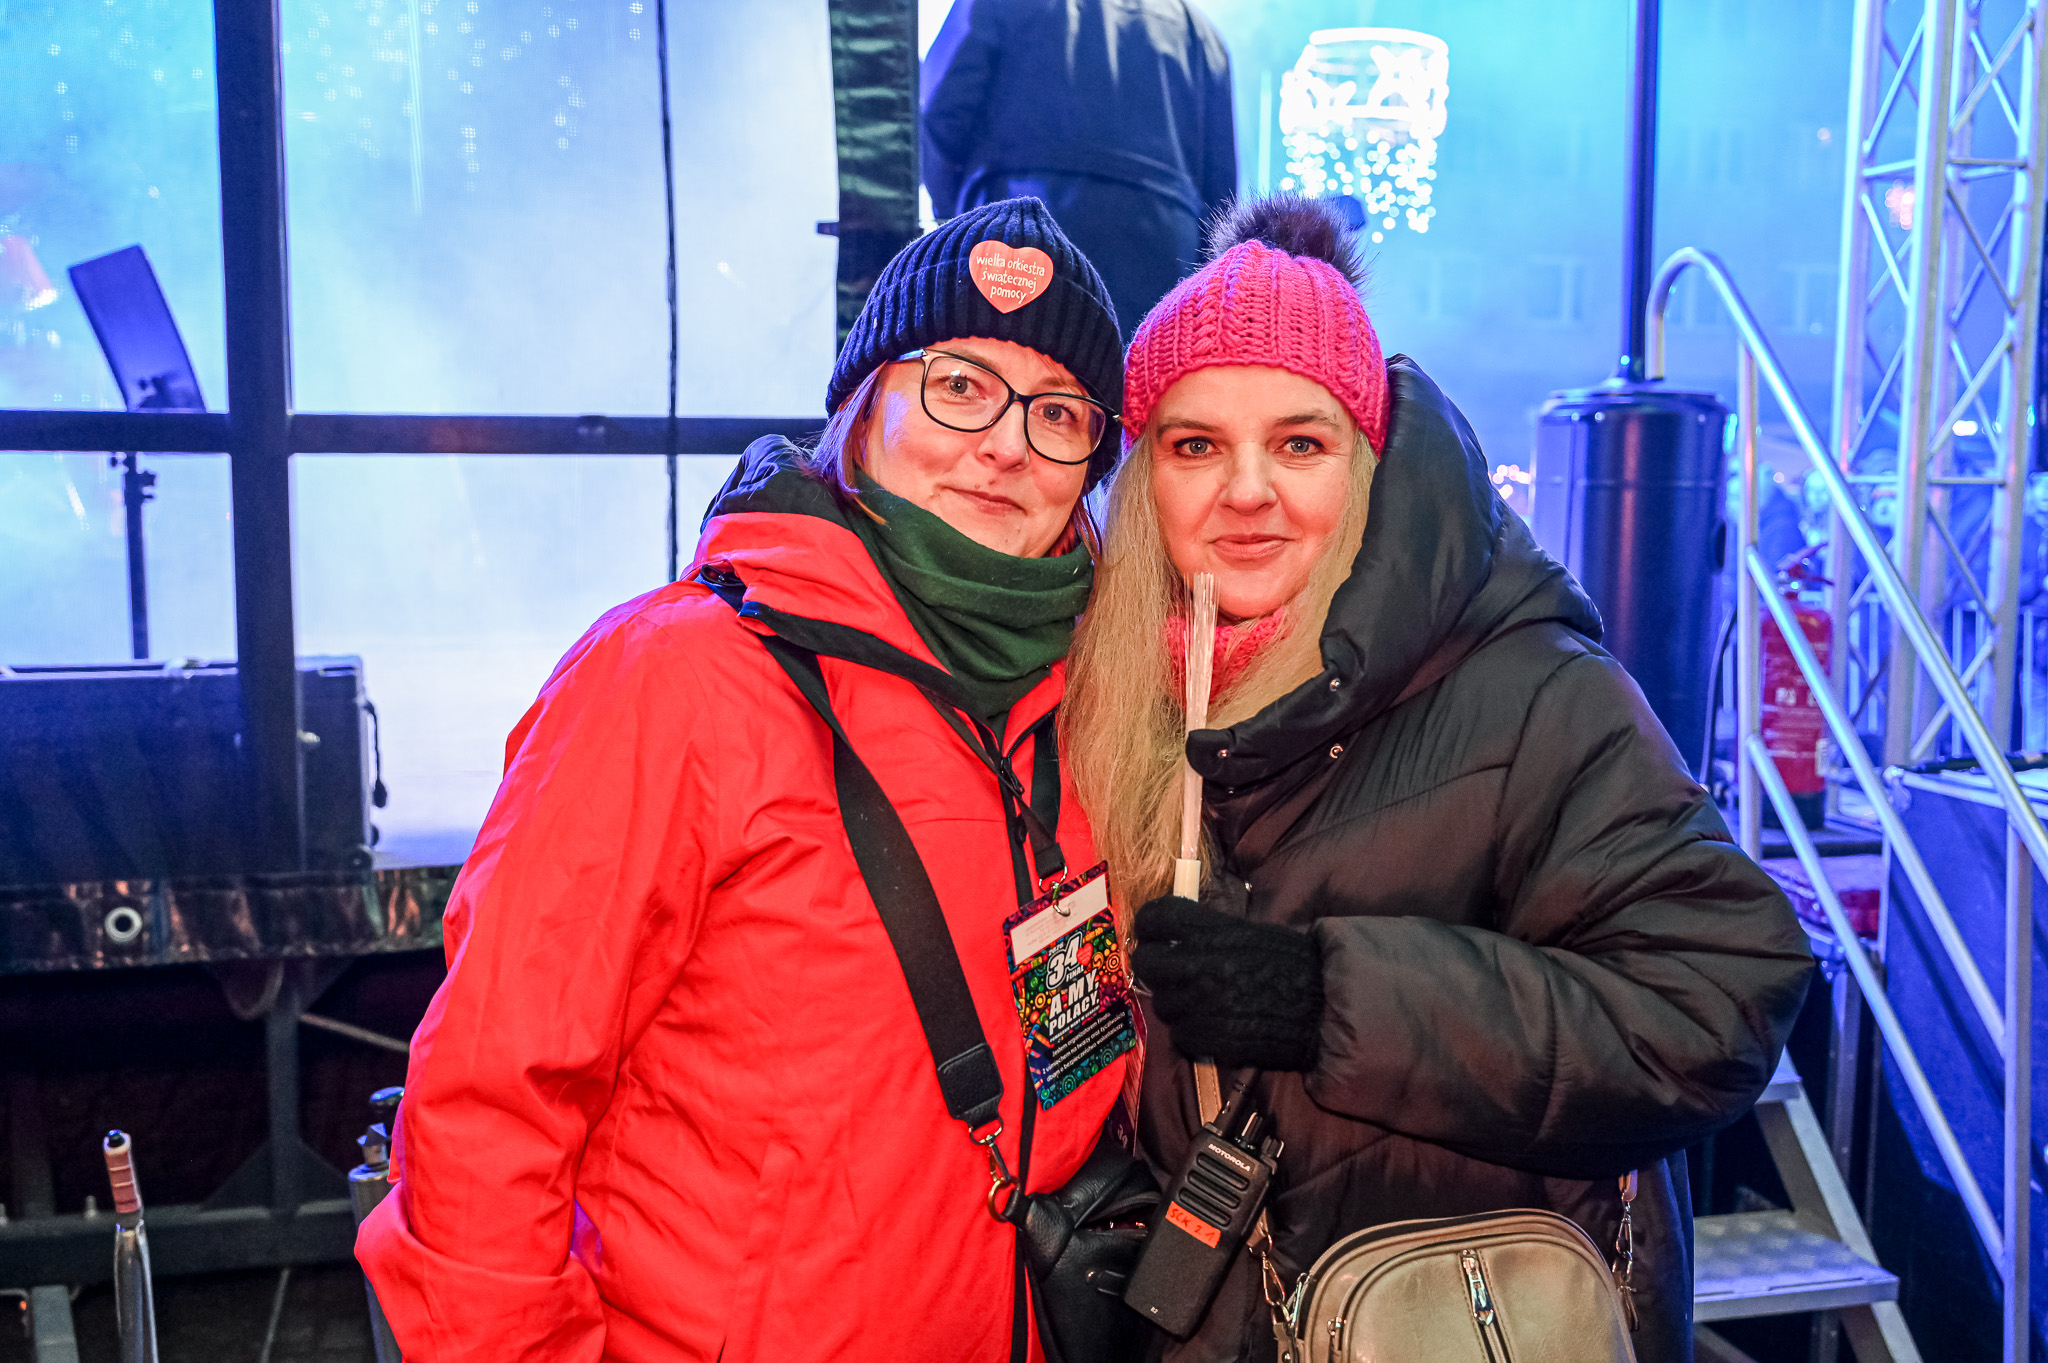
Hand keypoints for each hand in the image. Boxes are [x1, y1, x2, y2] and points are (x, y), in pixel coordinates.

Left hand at [1130, 890, 1323, 1071]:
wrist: (1325, 1008)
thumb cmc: (1293, 965)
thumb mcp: (1252, 933)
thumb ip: (1210, 932)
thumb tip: (1176, 933)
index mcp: (1214, 933)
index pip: (1157, 918)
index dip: (1149, 923)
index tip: (1154, 931)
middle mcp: (1201, 967)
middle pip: (1147, 963)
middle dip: (1153, 963)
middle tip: (1167, 968)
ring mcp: (1203, 1005)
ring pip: (1161, 1003)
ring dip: (1173, 1001)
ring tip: (1196, 999)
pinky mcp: (1210, 1039)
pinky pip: (1179, 1035)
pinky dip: (1189, 1031)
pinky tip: (1208, 1024)